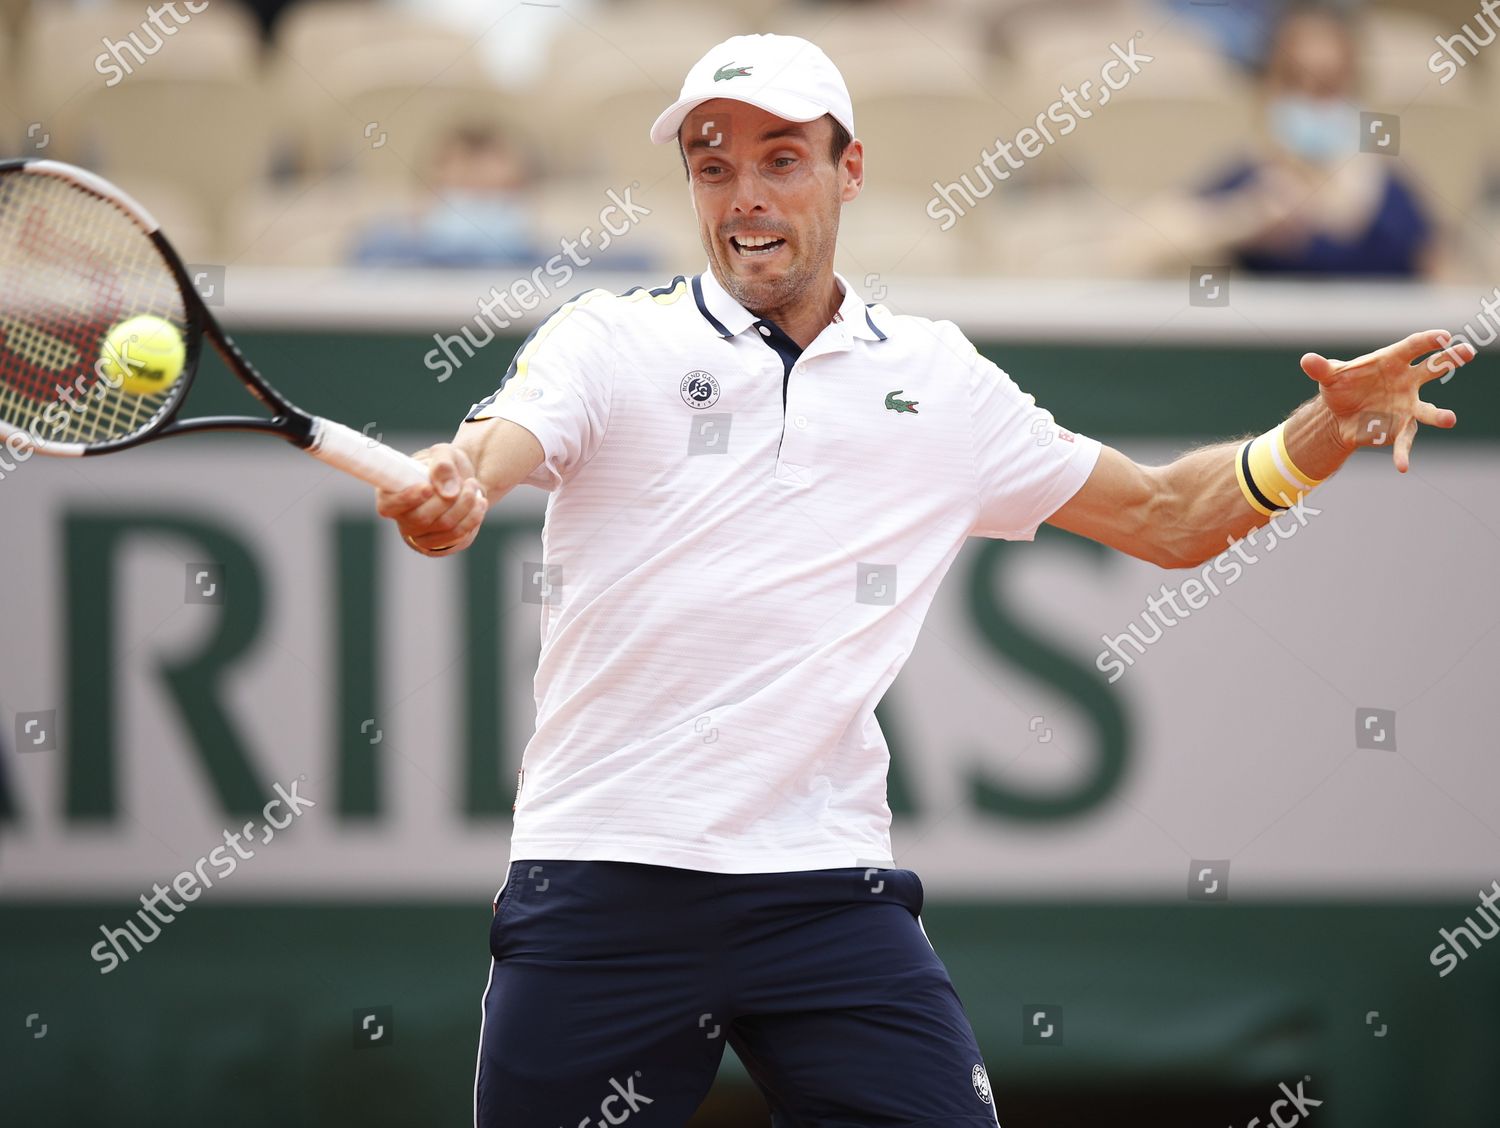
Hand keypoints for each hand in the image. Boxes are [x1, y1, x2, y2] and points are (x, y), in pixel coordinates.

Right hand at [375, 442, 487, 554]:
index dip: (406, 499)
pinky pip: (457, 536)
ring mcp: (419, 534)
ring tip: (475, 486)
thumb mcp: (444, 453)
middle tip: (469, 482)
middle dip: (450, 499)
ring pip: (444, 527)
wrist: (464, 481)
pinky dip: (473, 517)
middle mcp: (401, 518)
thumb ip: (443, 465)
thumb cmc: (446, 466)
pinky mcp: (439, 544)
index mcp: (391, 493)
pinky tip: (479, 503)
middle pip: (422, 518)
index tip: (428, 488)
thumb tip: (448, 492)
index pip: (388, 506)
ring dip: (466, 505)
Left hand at [1301, 329, 1473, 472]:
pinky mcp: (1399, 428)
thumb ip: (1321, 368)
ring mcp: (1407, 406)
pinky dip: (1402, 454)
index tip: (1443, 336)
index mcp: (1392, 361)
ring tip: (1450, 419)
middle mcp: (1407, 382)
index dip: (1428, 340)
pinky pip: (1404, 442)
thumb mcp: (1329, 376)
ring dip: (1439, 415)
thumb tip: (1307, 361)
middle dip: (1451, 359)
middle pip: (1433, 369)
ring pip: (1427, 410)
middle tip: (1468, 351)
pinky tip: (1403, 467)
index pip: (1414, 346)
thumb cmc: (1342, 386)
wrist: (1338, 414)